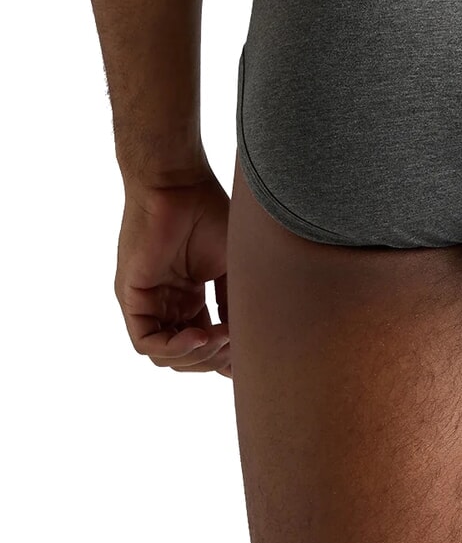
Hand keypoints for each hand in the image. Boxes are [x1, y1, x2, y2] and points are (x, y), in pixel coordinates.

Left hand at [115, 169, 231, 377]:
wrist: (179, 184)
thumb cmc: (208, 212)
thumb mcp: (232, 264)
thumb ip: (235, 301)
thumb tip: (247, 338)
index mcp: (188, 295)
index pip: (203, 341)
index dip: (224, 355)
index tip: (249, 358)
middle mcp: (166, 302)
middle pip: (186, 355)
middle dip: (213, 359)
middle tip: (236, 347)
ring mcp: (148, 302)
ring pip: (165, 355)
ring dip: (196, 357)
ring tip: (220, 339)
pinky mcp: (131, 297)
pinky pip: (145, 341)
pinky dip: (173, 348)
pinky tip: (199, 336)